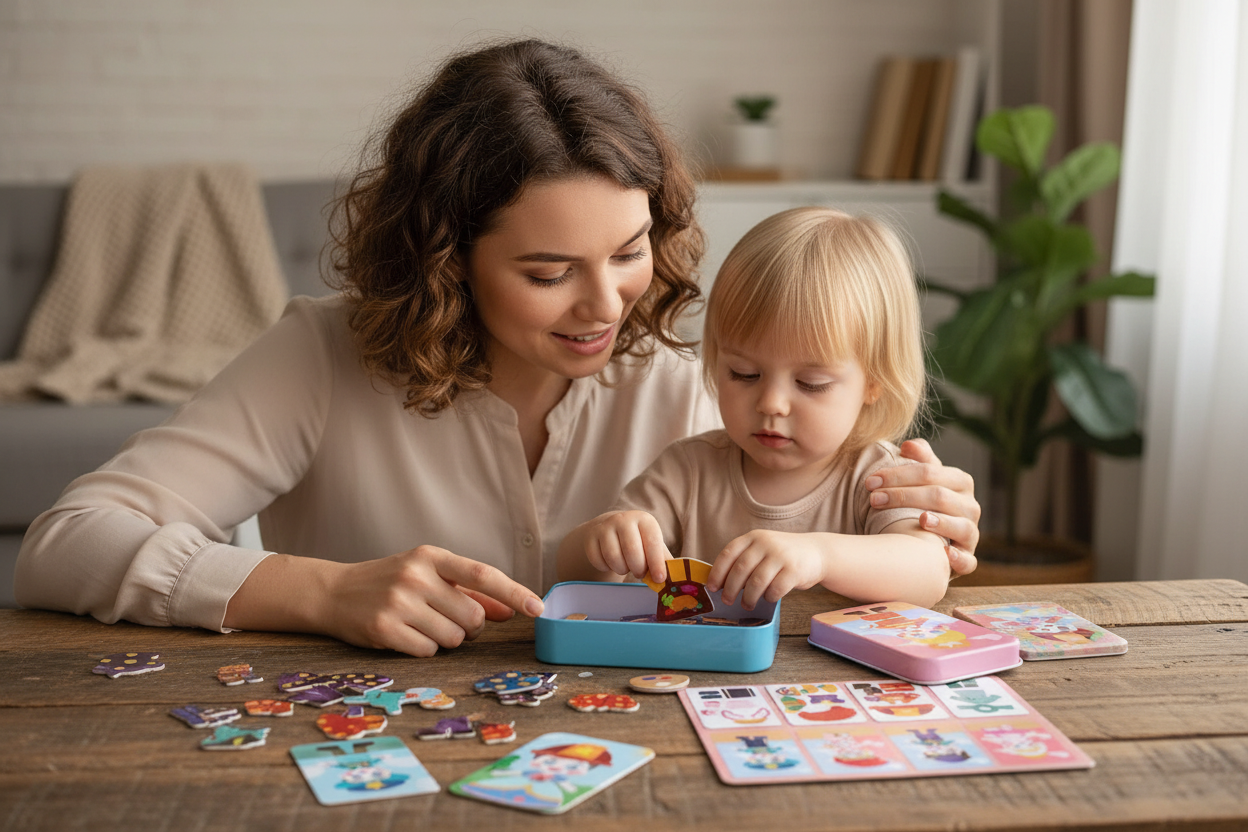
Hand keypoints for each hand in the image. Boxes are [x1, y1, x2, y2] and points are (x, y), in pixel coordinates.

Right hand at [320, 545, 544, 656]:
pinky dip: (424, 648)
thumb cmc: (390, 582)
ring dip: (446, 639)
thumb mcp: (428, 576)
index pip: (483, 574)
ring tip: (423, 625)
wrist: (333, 591)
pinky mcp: (384, 628)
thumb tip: (511, 610)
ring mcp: (398, 602)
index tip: (537, 608)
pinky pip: (428, 650)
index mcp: (431, 556)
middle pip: (473, 616)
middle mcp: (416, 576)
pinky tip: (406, 635)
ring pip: (453, 637)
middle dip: (471, 626)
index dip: (514, 593)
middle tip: (450, 619)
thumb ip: (469, 591)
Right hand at [582, 510, 671, 583]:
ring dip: (621, 569)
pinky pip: (598, 560)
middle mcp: (623, 519)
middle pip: (632, 552)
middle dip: (638, 569)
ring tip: (626, 566)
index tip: (659, 579)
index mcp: (644, 520)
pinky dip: (606, 567)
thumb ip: (663, 559)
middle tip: (640, 573)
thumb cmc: (638, 540)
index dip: (656, 563)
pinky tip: (611, 562)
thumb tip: (675, 576)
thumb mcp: (653, 544)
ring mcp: (605, 526)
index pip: (652, 543)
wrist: (610, 528)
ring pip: (613, 557)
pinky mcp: (590, 536)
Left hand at [706, 529, 826, 609]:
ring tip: (747, 604)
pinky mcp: (795, 570)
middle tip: (727, 600)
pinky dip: (769, 597)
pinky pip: (775, 589)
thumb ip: (744, 560)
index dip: (717, 572)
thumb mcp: (762, 549)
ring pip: (756, 582)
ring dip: (748, 597)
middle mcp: (765, 543)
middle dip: (730, 589)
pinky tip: (769, 598)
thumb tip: (720, 583)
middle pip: (740, 569)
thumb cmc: (781, 556)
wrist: (816, 552)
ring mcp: (781, 555)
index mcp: (753, 537)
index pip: (728, 553)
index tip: (712, 587)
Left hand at [865, 438, 980, 575]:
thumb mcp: (924, 477)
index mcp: (960, 481)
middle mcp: (970, 506)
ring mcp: (971, 533)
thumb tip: (908, 445)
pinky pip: (969, 561)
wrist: (934, 536)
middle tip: (874, 500)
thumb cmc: (924, 501)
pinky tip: (945, 554)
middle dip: (904, 496)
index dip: (899, 474)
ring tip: (921, 520)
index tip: (870, 481)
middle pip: (940, 496)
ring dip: (941, 523)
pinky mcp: (968, 558)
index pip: (930, 472)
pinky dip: (959, 558)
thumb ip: (920, 458)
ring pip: (961, 526)